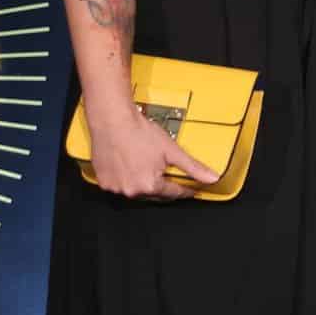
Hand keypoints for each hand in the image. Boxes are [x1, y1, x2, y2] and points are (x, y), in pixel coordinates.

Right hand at [87, 101, 218, 199]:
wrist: (112, 121)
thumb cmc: (140, 133)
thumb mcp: (172, 150)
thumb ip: (193, 167)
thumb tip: (212, 178)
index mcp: (149, 186)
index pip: (173, 194)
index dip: (185, 190)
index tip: (191, 190)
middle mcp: (131, 191)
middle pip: (154, 194)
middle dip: (164, 186)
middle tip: (169, 175)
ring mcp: (115, 188)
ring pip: (136, 190)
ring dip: (145, 183)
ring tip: (148, 167)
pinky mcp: (103, 181)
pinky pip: (120, 185)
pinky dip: (128, 179)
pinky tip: (132, 166)